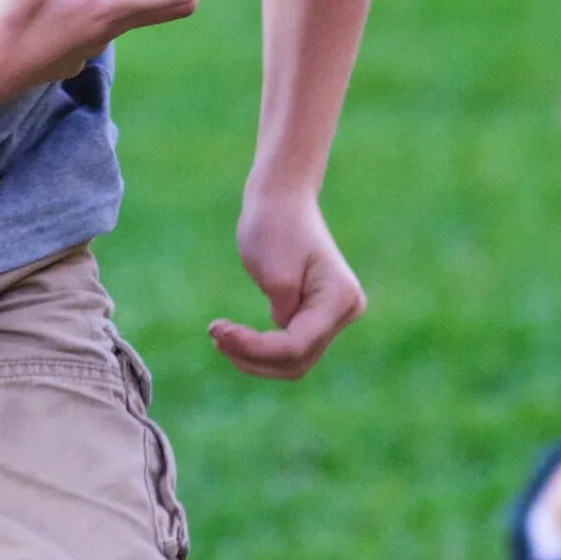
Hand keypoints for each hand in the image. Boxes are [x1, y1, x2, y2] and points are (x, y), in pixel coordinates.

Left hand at [209, 189, 364, 377]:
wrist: (280, 199)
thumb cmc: (275, 226)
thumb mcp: (275, 273)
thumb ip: (283, 314)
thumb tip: (283, 349)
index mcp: (340, 298)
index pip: (296, 345)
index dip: (255, 348)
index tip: (217, 331)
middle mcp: (346, 310)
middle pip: (296, 360)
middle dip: (252, 356)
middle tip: (214, 335)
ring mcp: (334, 316)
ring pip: (292, 360)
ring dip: (252, 357)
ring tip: (218, 337)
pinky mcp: (316, 316)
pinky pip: (288, 347)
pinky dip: (258, 347)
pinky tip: (231, 338)